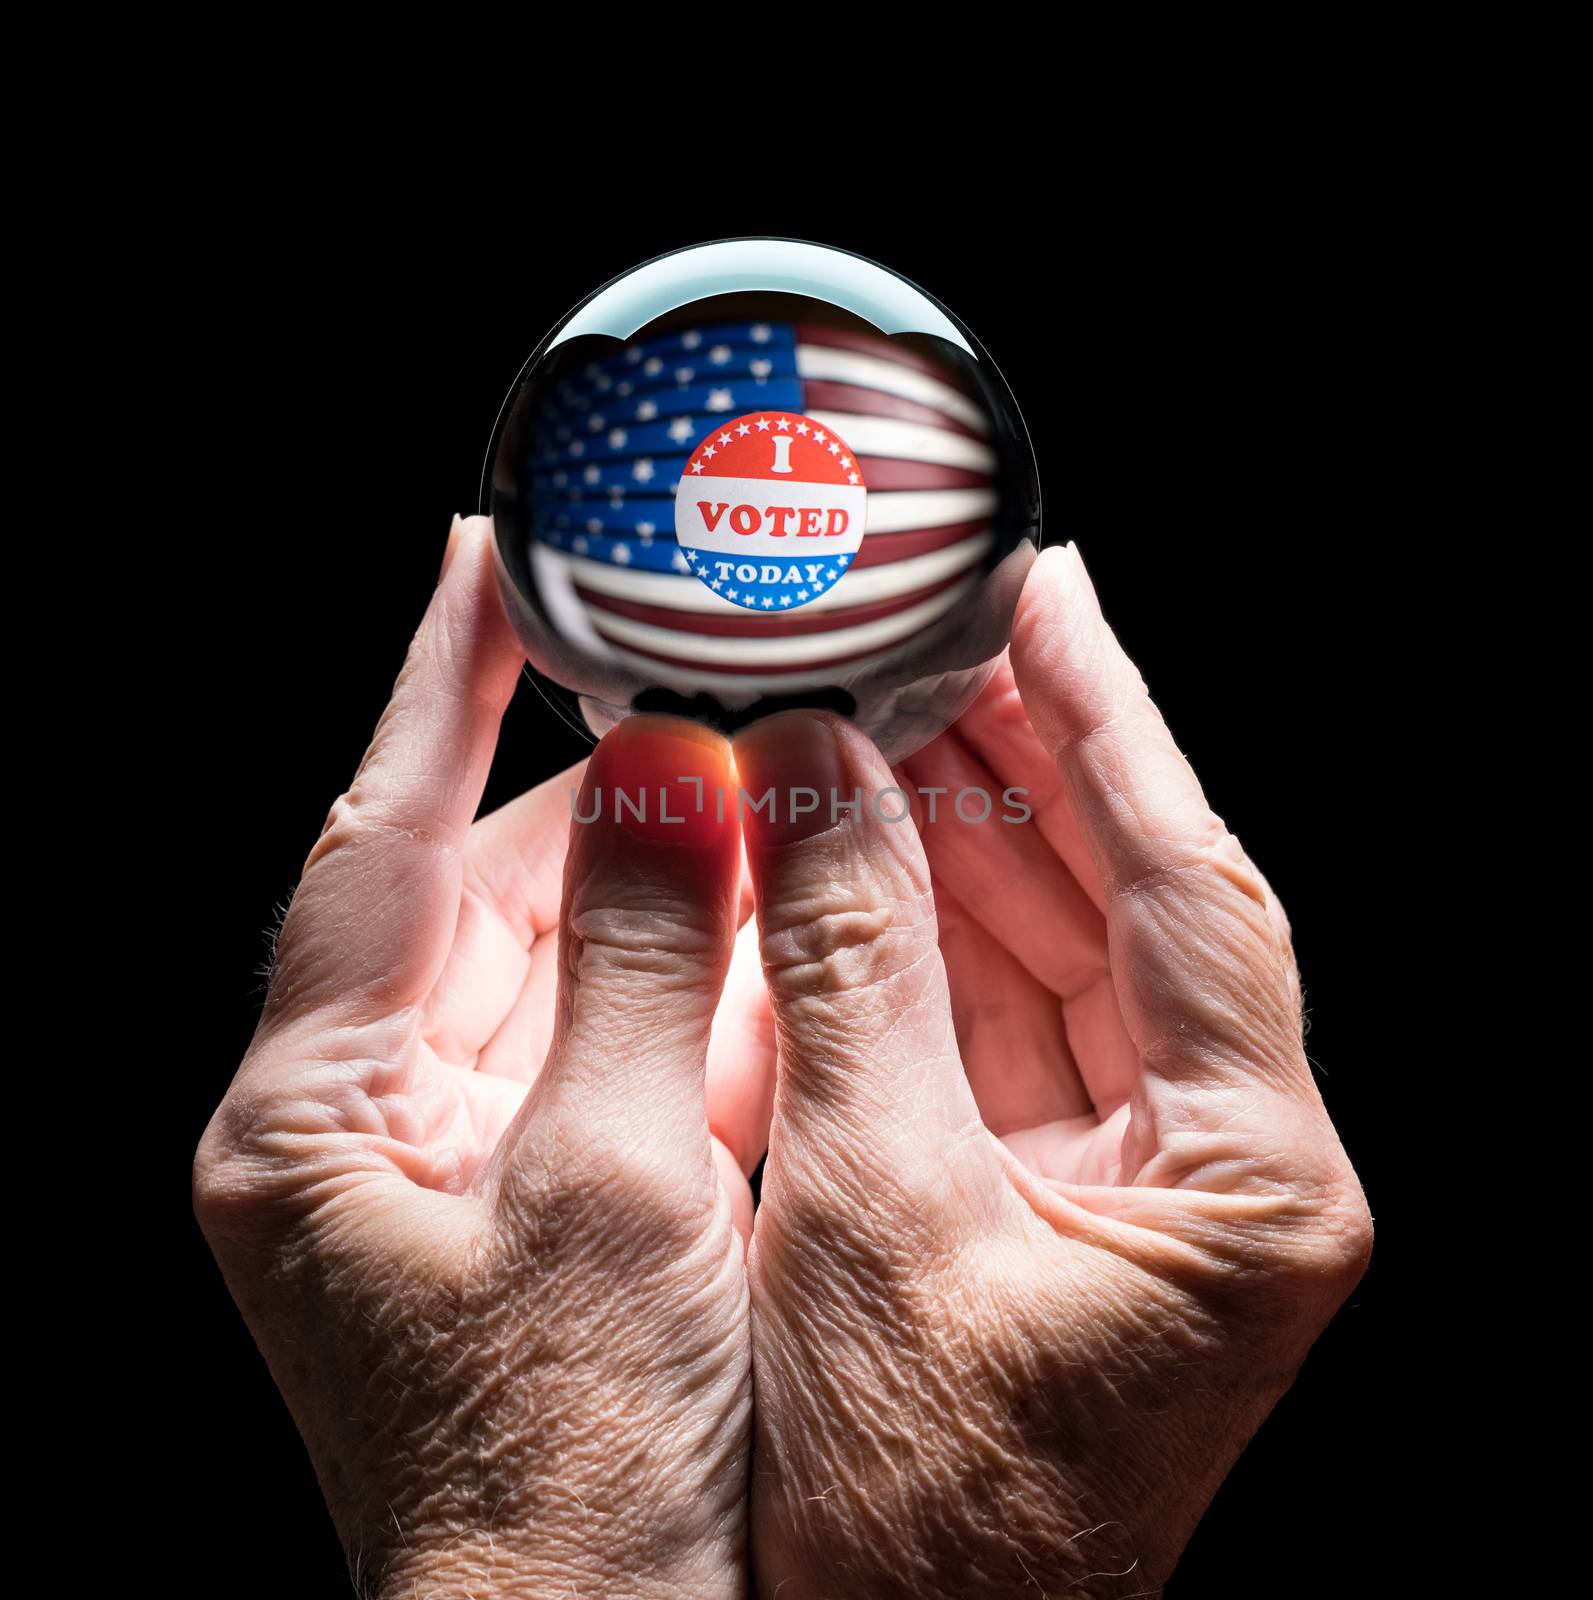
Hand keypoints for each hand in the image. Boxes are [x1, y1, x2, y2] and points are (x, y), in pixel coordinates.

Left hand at [194, 516, 771, 1598]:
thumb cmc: (570, 1483)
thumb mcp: (604, 1195)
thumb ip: (629, 964)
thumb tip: (664, 772)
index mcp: (315, 1118)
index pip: (370, 840)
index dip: (438, 684)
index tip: (491, 552)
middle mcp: (372, 1125)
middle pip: (487, 894)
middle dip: (607, 795)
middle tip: (714, 689)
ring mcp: (462, 1159)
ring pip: (570, 963)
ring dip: (671, 886)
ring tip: (767, 785)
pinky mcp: (550, 1197)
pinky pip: (624, 1045)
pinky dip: (701, 987)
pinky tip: (782, 934)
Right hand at [734, 544, 1372, 1596]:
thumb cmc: (910, 1519)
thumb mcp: (874, 1216)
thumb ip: (847, 975)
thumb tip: (806, 773)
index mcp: (1252, 1182)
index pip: (1194, 884)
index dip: (1110, 720)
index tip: (1049, 593)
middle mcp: (1224, 1169)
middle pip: (1130, 903)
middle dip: (1022, 762)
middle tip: (930, 638)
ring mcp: (1143, 1181)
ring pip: (1059, 953)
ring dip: (963, 838)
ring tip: (875, 722)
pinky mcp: (1060, 1197)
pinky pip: (1003, 1022)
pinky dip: (927, 937)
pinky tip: (860, 856)